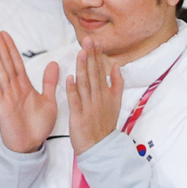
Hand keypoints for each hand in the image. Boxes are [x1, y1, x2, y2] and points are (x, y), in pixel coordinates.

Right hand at [0, 28, 58, 154]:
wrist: (31, 145)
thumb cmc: (38, 126)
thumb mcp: (49, 101)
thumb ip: (49, 83)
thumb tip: (54, 64)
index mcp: (24, 86)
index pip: (17, 63)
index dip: (11, 48)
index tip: (5, 34)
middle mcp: (14, 89)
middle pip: (6, 64)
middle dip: (1, 47)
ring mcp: (7, 97)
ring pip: (0, 74)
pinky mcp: (2, 108)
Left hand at [66, 37, 124, 157]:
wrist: (100, 147)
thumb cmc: (104, 125)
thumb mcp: (116, 102)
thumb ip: (117, 83)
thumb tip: (116, 65)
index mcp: (106, 94)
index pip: (101, 71)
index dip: (97, 56)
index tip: (94, 41)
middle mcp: (98, 98)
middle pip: (93, 74)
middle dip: (90, 57)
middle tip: (88, 41)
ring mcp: (88, 106)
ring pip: (85, 84)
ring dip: (82, 68)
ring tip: (81, 53)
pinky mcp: (79, 115)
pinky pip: (75, 101)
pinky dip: (73, 90)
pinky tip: (70, 78)